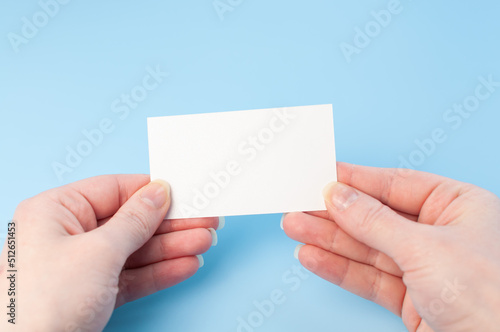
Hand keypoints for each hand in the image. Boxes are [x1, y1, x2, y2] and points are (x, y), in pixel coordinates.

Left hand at [0, 175, 220, 331]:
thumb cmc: (43, 303)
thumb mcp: (97, 252)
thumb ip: (134, 221)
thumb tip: (158, 193)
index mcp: (56, 211)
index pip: (114, 190)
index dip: (152, 192)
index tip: (184, 193)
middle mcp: (68, 234)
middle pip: (131, 222)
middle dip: (170, 225)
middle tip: (205, 221)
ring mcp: (82, 266)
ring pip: (136, 251)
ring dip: (171, 249)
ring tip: (203, 243)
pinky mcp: (93, 293)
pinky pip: (132, 276)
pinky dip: (159, 272)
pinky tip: (186, 265)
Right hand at [282, 162, 499, 331]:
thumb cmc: (493, 299)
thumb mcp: (426, 249)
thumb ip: (375, 222)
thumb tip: (338, 196)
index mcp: (459, 207)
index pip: (396, 184)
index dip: (356, 179)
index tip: (321, 175)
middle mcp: (441, 235)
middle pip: (375, 217)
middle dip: (334, 213)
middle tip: (299, 204)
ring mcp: (425, 268)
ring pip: (367, 248)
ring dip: (329, 240)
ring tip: (294, 227)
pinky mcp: (413, 300)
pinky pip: (369, 278)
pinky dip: (339, 269)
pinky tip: (313, 256)